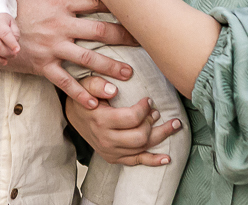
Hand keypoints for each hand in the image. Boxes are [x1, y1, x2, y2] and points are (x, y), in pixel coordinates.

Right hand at [5, 0, 136, 107]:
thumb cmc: (4, 3)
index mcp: (57, 3)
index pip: (93, 0)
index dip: (114, 2)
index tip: (132, 6)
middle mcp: (59, 25)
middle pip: (100, 30)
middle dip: (124, 36)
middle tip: (142, 41)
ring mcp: (52, 47)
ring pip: (88, 58)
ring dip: (110, 66)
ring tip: (128, 73)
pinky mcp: (43, 65)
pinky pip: (65, 82)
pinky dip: (81, 92)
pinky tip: (96, 101)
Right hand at [66, 77, 183, 165]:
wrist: (73, 115)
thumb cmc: (84, 96)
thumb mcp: (86, 84)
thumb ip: (98, 84)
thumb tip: (114, 89)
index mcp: (101, 121)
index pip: (132, 118)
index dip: (144, 108)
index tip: (148, 99)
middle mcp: (106, 139)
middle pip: (140, 136)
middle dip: (153, 123)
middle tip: (158, 112)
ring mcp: (111, 151)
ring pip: (142, 148)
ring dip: (161, 136)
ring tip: (175, 125)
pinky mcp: (114, 157)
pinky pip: (136, 162)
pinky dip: (153, 161)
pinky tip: (167, 158)